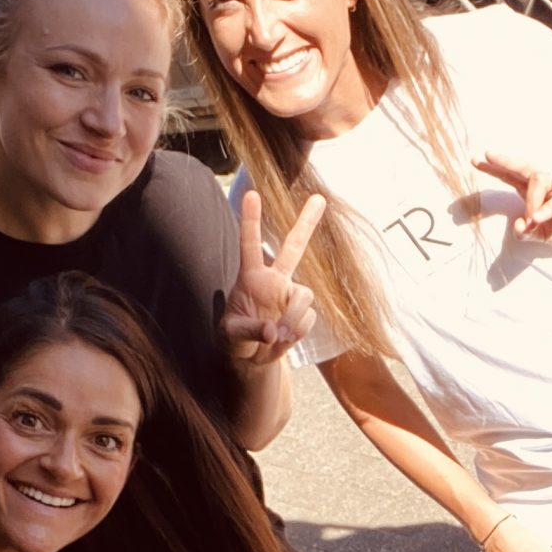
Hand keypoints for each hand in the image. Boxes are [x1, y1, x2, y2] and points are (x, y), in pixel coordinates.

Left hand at [224, 188, 325, 366]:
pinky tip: (281, 341)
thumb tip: (273, 331)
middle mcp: (275, 280)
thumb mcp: (232, 335)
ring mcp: (291, 295)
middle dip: (307, 222)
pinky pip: (307, 320)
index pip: (249, 245)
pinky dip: (295, 334)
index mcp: (251, 277)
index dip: (251, 220)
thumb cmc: (234, 339)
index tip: (251, 194)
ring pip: (305, 296)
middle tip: (319, 198)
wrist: (251, 358)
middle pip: (295, 246)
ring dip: (292, 320)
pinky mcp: (303, 314)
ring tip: (276, 338)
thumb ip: (250, 330)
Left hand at [473, 147, 551, 247]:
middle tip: (488, 155)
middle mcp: (548, 185)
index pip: (513, 176)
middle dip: (505, 162)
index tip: (475, 159)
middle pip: (524, 168)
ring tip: (532, 218)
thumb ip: (529, 232)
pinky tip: (537, 216)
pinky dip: (548, 207)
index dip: (495, 168)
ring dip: (531, 199)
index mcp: (536, 193)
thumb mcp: (545, 235)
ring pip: (540, 180)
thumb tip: (519, 226)